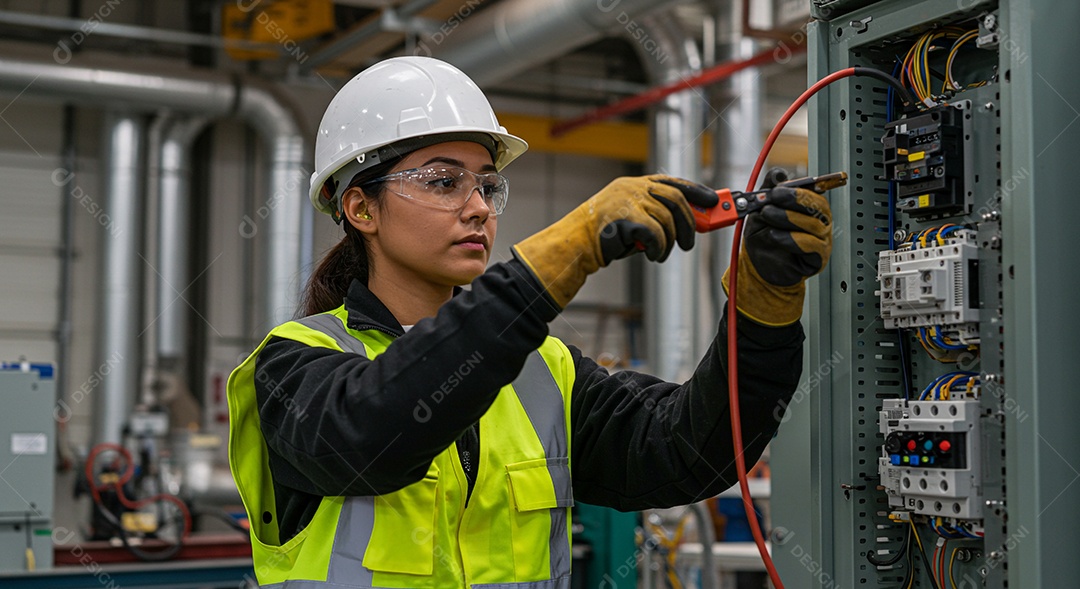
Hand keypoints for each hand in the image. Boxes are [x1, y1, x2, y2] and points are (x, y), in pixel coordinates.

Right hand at [513, 174, 717, 308]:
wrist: (577, 244)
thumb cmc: (605, 235)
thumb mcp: (634, 220)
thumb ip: (657, 216)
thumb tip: (690, 225)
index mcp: (635, 184)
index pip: (673, 182)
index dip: (696, 190)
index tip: (713, 201)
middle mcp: (633, 187)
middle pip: (676, 199)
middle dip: (689, 222)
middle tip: (689, 243)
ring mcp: (629, 200)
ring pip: (667, 218)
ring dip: (670, 241)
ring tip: (662, 253)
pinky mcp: (626, 216)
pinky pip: (656, 232)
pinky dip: (660, 247)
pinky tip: (654, 255)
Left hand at [722, 187, 831, 325]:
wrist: (757, 265)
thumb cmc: (763, 237)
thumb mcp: (760, 210)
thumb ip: (768, 190)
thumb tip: (778, 173)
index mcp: (808, 207)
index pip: (813, 191)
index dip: (796, 189)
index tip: (776, 189)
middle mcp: (818, 221)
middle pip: (818, 205)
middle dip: (793, 199)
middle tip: (773, 198)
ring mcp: (821, 239)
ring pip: (813, 224)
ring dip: (787, 217)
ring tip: (768, 216)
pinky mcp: (818, 257)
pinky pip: (811, 245)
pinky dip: (791, 239)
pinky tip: (775, 236)